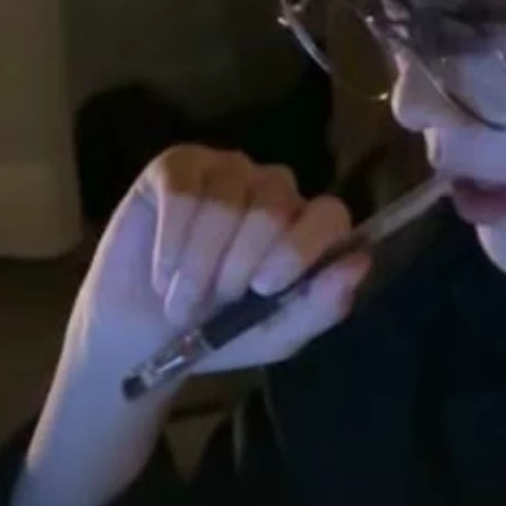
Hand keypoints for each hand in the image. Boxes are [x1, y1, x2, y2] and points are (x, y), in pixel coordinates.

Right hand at [64, 145, 370, 382]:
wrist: (145, 337)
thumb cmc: (220, 333)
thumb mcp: (277, 335)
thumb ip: (322, 305)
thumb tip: (360, 262)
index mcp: (306, 227)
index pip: (329, 214)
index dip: (301, 247)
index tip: (265, 287)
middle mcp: (273, 190)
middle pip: (275, 205)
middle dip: (239, 264)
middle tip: (216, 300)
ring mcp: (226, 172)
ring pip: (225, 199)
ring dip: (200, 261)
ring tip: (182, 297)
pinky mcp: (176, 167)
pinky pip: (182, 192)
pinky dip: (171, 241)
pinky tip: (163, 272)